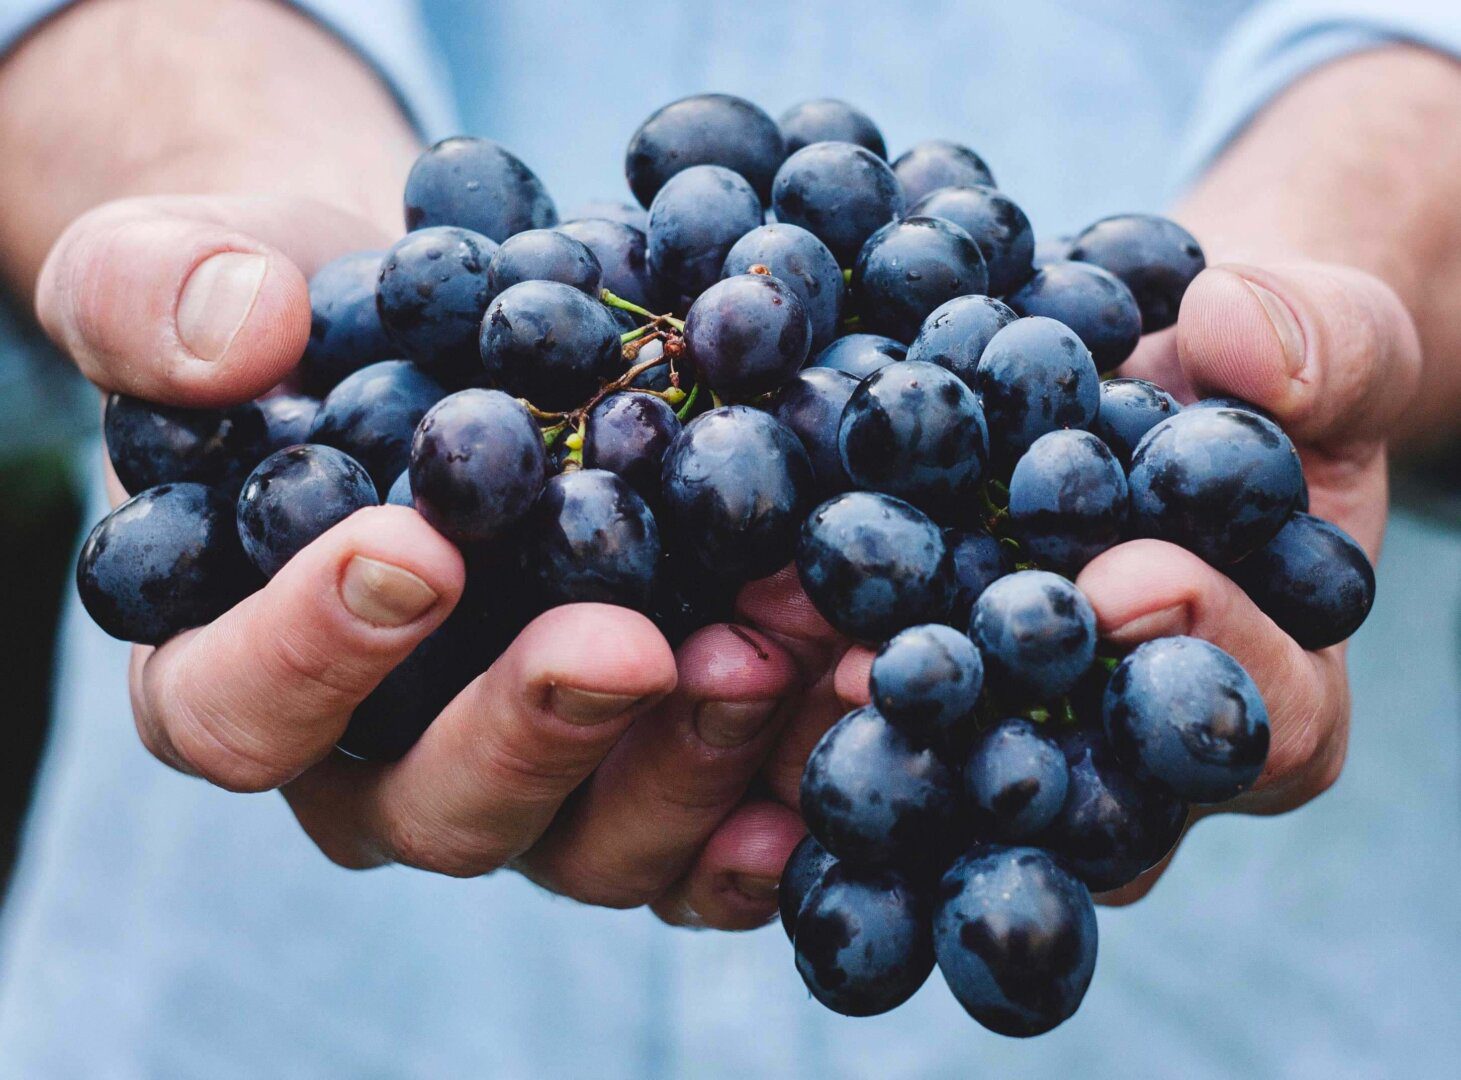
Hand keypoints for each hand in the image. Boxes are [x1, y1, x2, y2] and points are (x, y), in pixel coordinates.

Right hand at [41, 194, 813, 928]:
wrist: (448, 331)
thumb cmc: (304, 317)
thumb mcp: (191, 268)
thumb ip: (158, 296)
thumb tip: (237, 336)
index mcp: (238, 672)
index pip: (238, 710)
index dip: (310, 653)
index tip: (414, 549)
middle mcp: (382, 765)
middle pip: (441, 808)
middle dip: (540, 727)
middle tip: (632, 643)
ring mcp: (531, 784)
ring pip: (595, 841)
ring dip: (695, 758)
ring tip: (784, 649)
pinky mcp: (645, 774)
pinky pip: (709, 837)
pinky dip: (781, 792)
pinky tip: (848, 719)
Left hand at [829, 258, 1420, 902]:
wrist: (1152, 369)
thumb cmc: (1264, 373)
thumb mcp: (1334, 340)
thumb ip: (1324, 346)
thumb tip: (1234, 337)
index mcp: (1276, 691)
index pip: (1269, 719)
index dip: (1206, 654)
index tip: (1127, 581)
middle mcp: (1138, 745)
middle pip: (1089, 787)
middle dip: (1002, 725)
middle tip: (910, 669)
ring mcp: (1026, 726)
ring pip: (962, 764)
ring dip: (877, 713)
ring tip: (799, 648)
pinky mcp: (934, 680)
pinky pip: (878, 694)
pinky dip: (812, 657)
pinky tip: (746, 616)